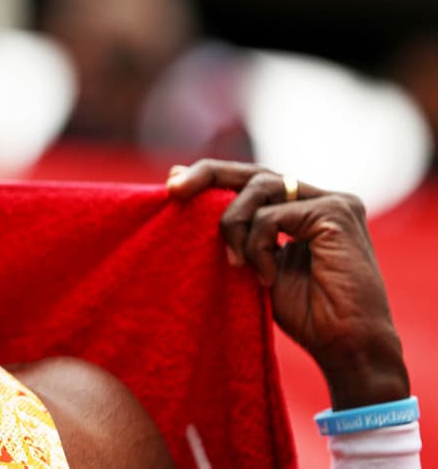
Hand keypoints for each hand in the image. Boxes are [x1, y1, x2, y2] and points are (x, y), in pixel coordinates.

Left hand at [166, 159, 409, 409]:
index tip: (173, 183)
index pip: (251, 180)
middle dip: (208, 175)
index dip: (212, 177)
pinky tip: (265, 276)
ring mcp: (330, 201)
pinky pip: (272, 216)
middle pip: (254, 172)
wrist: (346, 347)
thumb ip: (235, 231)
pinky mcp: (336, 212)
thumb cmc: (305, 313)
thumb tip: (184, 189)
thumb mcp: (256, 263)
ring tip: (235, 263)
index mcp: (301, 207)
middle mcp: (318, 197)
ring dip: (234, 224)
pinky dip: (258, 245)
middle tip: (174, 189)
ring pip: (259, 187)